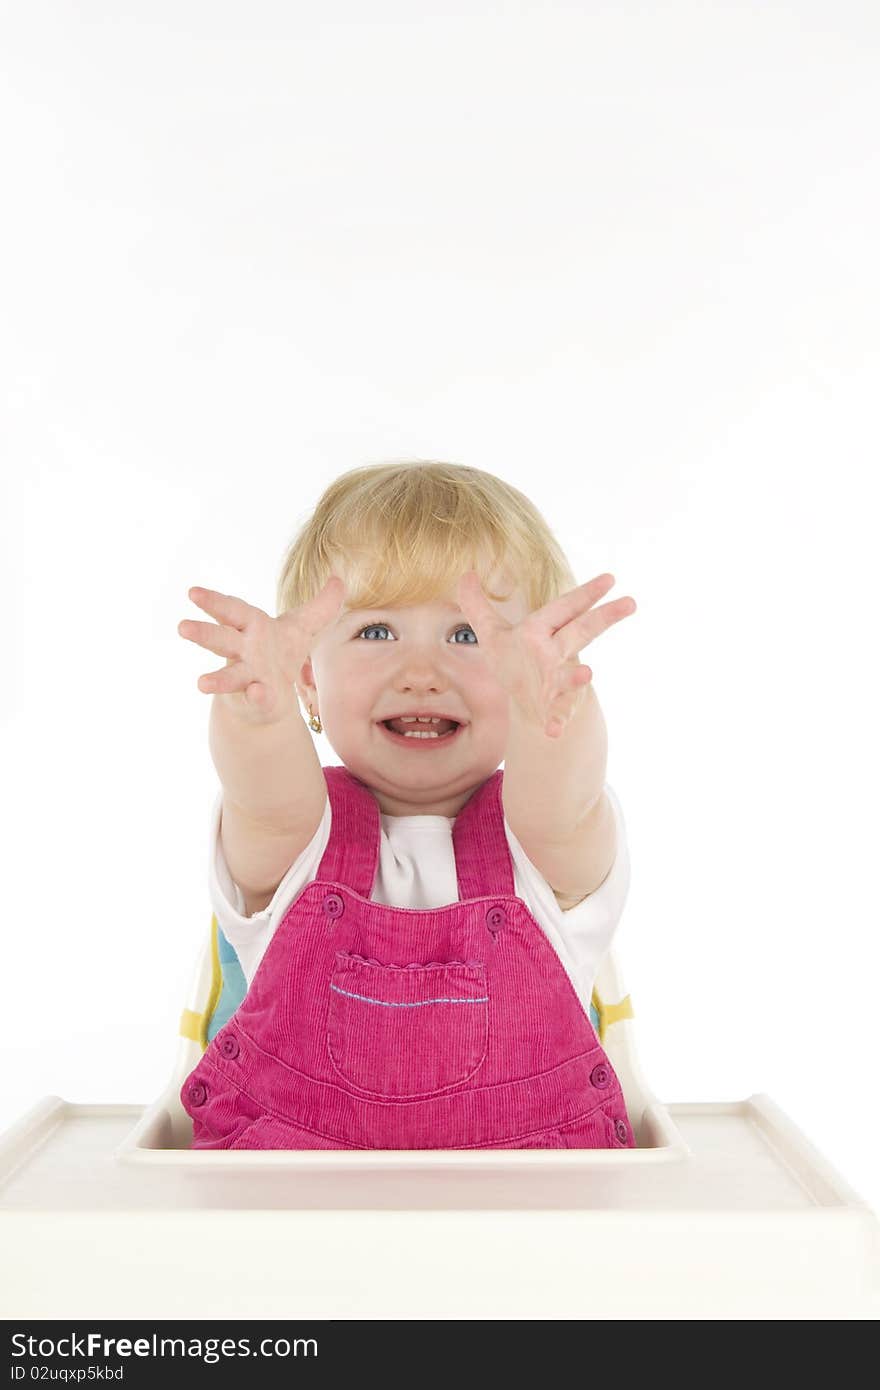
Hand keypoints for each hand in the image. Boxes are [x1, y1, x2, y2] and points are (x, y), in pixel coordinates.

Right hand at [177, 576, 346, 724]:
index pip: (231, 611)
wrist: (271, 697)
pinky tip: (256, 693)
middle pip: (221, 640)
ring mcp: (246, 678)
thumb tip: (339, 580)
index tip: (192, 592)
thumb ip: (322, 606)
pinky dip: (256, 697)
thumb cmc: (280, 654)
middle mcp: (243, 651)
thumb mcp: (304, 628)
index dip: (213, 601)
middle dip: (203, 633)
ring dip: (216, 680)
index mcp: (251, 628)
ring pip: (228, 677)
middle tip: (181, 627)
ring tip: (201, 683)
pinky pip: (256, 699)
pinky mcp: (257, 701)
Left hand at [456, 571, 635, 738]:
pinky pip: (557, 714)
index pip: (565, 608)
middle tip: (631, 602)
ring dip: (577, 676)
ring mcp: (557, 681)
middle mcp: (554, 653)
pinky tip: (553, 731)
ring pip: (570, 676)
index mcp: (542, 630)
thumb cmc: (515, 661)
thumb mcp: (492, 633)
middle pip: (581, 632)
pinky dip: (557, 722)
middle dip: (604, 618)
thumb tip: (465, 574)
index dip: (586, 593)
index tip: (610, 579)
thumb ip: (476, 605)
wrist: (527, 703)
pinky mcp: (553, 708)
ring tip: (588, 674)